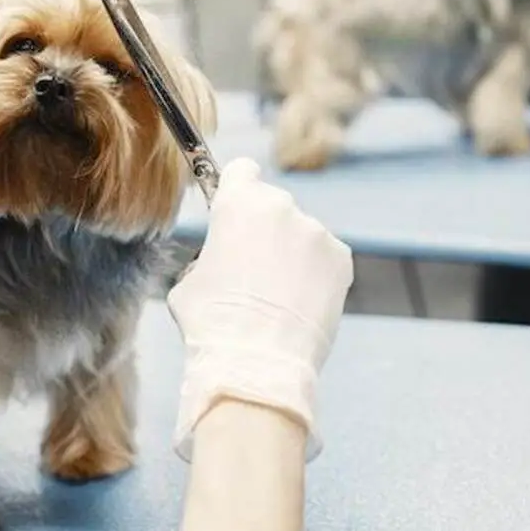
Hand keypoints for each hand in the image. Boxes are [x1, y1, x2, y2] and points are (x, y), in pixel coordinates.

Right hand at [168, 158, 352, 460]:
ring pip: (300, 234)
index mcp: (237, 202)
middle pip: (273, 205)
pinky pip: (324, 257)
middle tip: (251, 268)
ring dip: (290, 254)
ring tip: (277, 297)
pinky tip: (299, 303)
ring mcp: (315, 231)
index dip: (236, 189)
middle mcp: (281, 207)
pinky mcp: (341, 258)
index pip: (241, 170)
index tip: (235, 210)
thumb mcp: (188, 279)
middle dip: (264, 229)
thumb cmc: (211, 321)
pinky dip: (314, 274)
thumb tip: (218, 262)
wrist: (256, 360)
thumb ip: (208, 255)